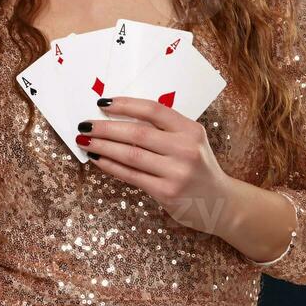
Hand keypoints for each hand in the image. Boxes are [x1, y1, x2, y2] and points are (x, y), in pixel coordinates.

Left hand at [76, 96, 246, 237]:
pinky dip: (110, 166)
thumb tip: (118, 117)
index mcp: (190, 130)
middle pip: (137, 133)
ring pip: (130, 154)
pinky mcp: (167, 193)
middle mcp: (185, 149)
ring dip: (103, 146)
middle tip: (84, 124)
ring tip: (85, 141)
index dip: (125, 104)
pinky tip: (98, 158)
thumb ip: (164, 128)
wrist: (220, 203)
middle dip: (105, 127)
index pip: (153, 110)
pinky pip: (131, 176)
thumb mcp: (190, 140)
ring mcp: (176, 172)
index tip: (102, 103)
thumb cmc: (198, 167)